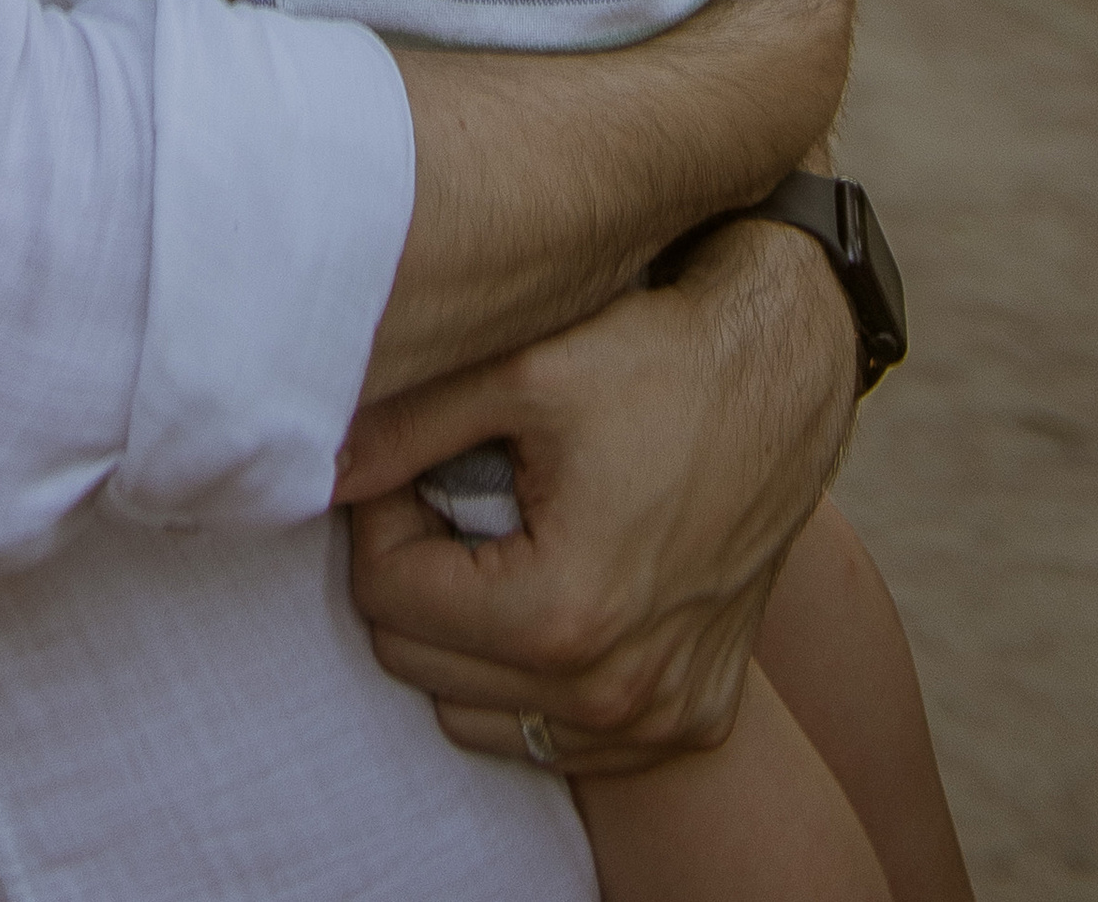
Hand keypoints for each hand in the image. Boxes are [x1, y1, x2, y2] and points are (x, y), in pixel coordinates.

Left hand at [339, 219, 861, 777]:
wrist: (782, 380)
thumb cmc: (655, 362)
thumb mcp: (520, 373)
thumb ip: (404, 428)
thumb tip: (315, 468)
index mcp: (562, 613)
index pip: (386, 599)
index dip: (380, 520)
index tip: (411, 466)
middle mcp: (612, 692)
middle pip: (419, 664)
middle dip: (414, 576)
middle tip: (447, 495)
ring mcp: (656, 719)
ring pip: (476, 713)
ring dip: (464, 636)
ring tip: (500, 539)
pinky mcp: (689, 721)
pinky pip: (553, 735)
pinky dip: (529, 676)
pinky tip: (552, 587)